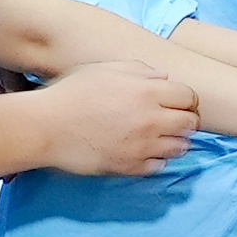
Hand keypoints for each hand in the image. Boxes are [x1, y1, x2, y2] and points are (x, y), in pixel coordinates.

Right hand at [31, 58, 200, 175]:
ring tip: (158, 137)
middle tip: (170, 120)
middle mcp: (151, 119)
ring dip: (174, 142)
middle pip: (190, 124)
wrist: (46, 127)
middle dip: (185, 120)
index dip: (184, 99)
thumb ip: (139, 70)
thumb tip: (163, 77)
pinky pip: (159, 166)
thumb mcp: (105, 69)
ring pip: (180, 148)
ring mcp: (142, 146)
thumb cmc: (71, 93)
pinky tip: (141, 151)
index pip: (189, 97)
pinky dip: (155, 159)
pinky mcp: (130, 167)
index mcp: (147, 91)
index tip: (175, 102)